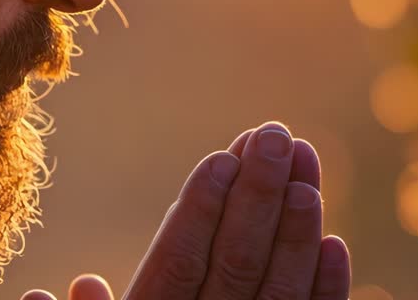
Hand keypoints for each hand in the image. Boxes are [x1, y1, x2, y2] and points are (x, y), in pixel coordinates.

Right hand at [21, 124, 350, 299]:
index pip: (179, 259)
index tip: (222, 154)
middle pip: (237, 262)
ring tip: (308, 166)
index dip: (202, 207)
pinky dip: (327, 289)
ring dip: (298, 227)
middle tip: (275, 133)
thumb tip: (82, 283)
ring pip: (280, 288)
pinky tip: (336, 243)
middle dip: (259, 194)